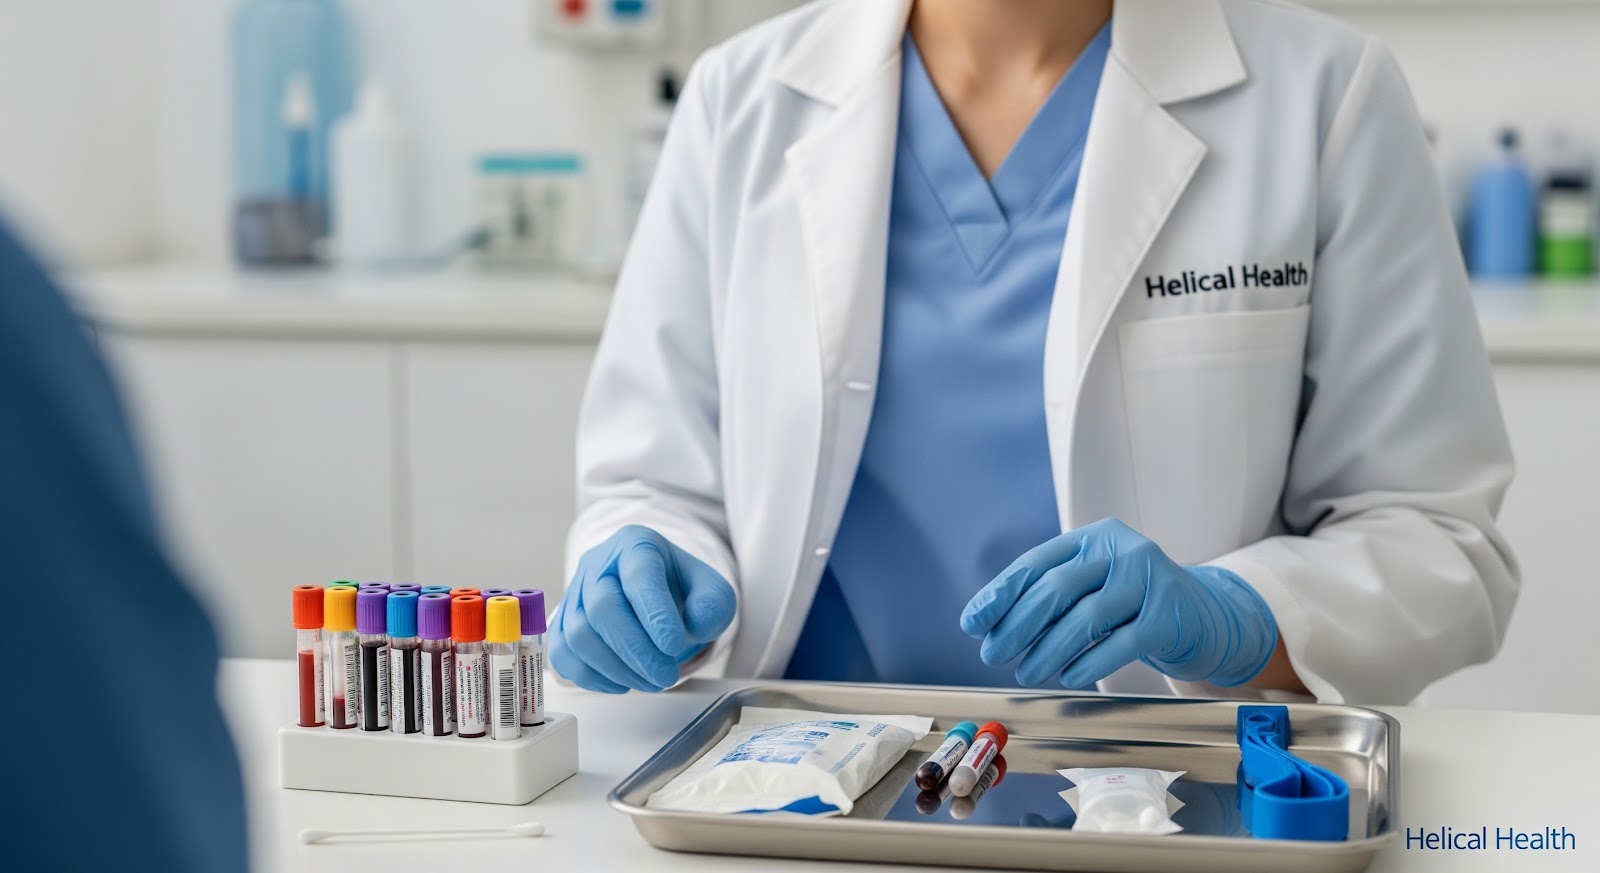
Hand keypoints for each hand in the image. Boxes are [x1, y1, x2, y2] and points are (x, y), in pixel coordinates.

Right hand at [550, 525, 736, 692]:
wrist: (655, 594)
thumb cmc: (680, 589)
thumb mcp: (711, 590)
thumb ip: (712, 605)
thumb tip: (695, 626)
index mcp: (636, 545)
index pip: (638, 576)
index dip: (654, 614)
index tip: (673, 646)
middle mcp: (599, 563)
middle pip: (602, 607)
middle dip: (635, 650)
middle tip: (665, 676)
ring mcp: (575, 593)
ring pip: (579, 634)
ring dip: (616, 668)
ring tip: (651, 681)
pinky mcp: (562, 623)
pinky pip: (563, 654)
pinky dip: (590, 677)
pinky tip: (622, 683)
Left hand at [960, 519, 1276, 687]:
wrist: (1208, 617)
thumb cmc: (1135, 605)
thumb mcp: (1095, 587)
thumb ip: (1052, 596)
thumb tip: (989, 624)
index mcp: (1094, 538)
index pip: (1036, 562)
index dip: (1001, 593)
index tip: (972, 622)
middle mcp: (1122, 551)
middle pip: (1057, 588)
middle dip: (1018, 625)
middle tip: (993, 654)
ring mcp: (1149, 580)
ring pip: (1085, 618)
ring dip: (1048, 650)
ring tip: (1027, 672)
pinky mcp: (1170, 616)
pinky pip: (1120, 643)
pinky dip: (1088, 663)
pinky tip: (1068, 677)